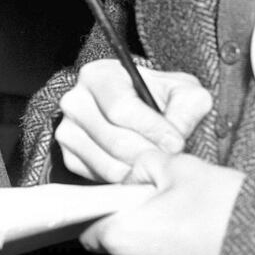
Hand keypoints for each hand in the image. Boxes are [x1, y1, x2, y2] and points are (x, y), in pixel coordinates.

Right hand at [56, 60, 212, 181]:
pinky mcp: (69, 156)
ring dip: (139, 171)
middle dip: (149, 154)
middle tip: (171, 160)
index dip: (152, 129)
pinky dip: (125, 179)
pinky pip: (99, 177)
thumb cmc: (157, 96)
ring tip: (159, 166)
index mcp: (97, 76)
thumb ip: (187, 108)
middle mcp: (75, 101)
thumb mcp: (181, 90)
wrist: (136, 108)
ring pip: (107, 164)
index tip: (176, 143)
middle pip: (114, 140)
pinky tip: (139, 169)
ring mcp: (67, 130)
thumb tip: (174, 138)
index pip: (120, 108)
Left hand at [80, 149, 242, 254]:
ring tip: (187, 238)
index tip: (122, 214)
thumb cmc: (222, 204)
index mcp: (120, 237)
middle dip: (135, 238)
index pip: (90, 232)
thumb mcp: (177, 166)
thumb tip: (128, 179)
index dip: (105, 220)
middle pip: (117, 254)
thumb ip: (140, 168)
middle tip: (165, 220)